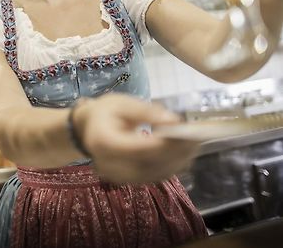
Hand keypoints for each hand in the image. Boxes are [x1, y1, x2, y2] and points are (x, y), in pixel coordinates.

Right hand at [73, 94, 199, 183]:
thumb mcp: (121, 103)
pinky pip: (152, 177)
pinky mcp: (126, 181)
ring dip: (177, 162)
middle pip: (149, 165)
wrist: (86, 129)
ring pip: (154, 175)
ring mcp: (117, 177)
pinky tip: (182, 154)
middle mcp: (109, 164)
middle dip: (176, 153)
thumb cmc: (103, 112)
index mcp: (103, 141)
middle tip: (197, 138)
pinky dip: (170, 166)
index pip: (138, 148)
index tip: (185, 132)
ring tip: (194, 145)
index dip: (164, 144)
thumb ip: (146, 111)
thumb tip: (174, 121)